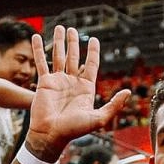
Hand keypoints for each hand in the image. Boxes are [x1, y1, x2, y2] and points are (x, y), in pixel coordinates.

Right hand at [27, 27, 130, 158]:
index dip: (93, 52)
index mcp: (86, 89)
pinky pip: (41, 62)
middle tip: (72, 29)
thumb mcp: (99, 118)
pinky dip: (38, 49)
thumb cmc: (74, 130)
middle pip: (74, 57)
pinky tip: (36, 37)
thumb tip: (128, 92)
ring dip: (58, 42)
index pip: (90, 65)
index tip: (94, 39)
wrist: (51, 135)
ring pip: (59, 56)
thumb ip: (114, 105)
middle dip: (74, 42)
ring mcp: (58, 81)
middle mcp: (72, 82)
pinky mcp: (44, 82)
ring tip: (59, 27)